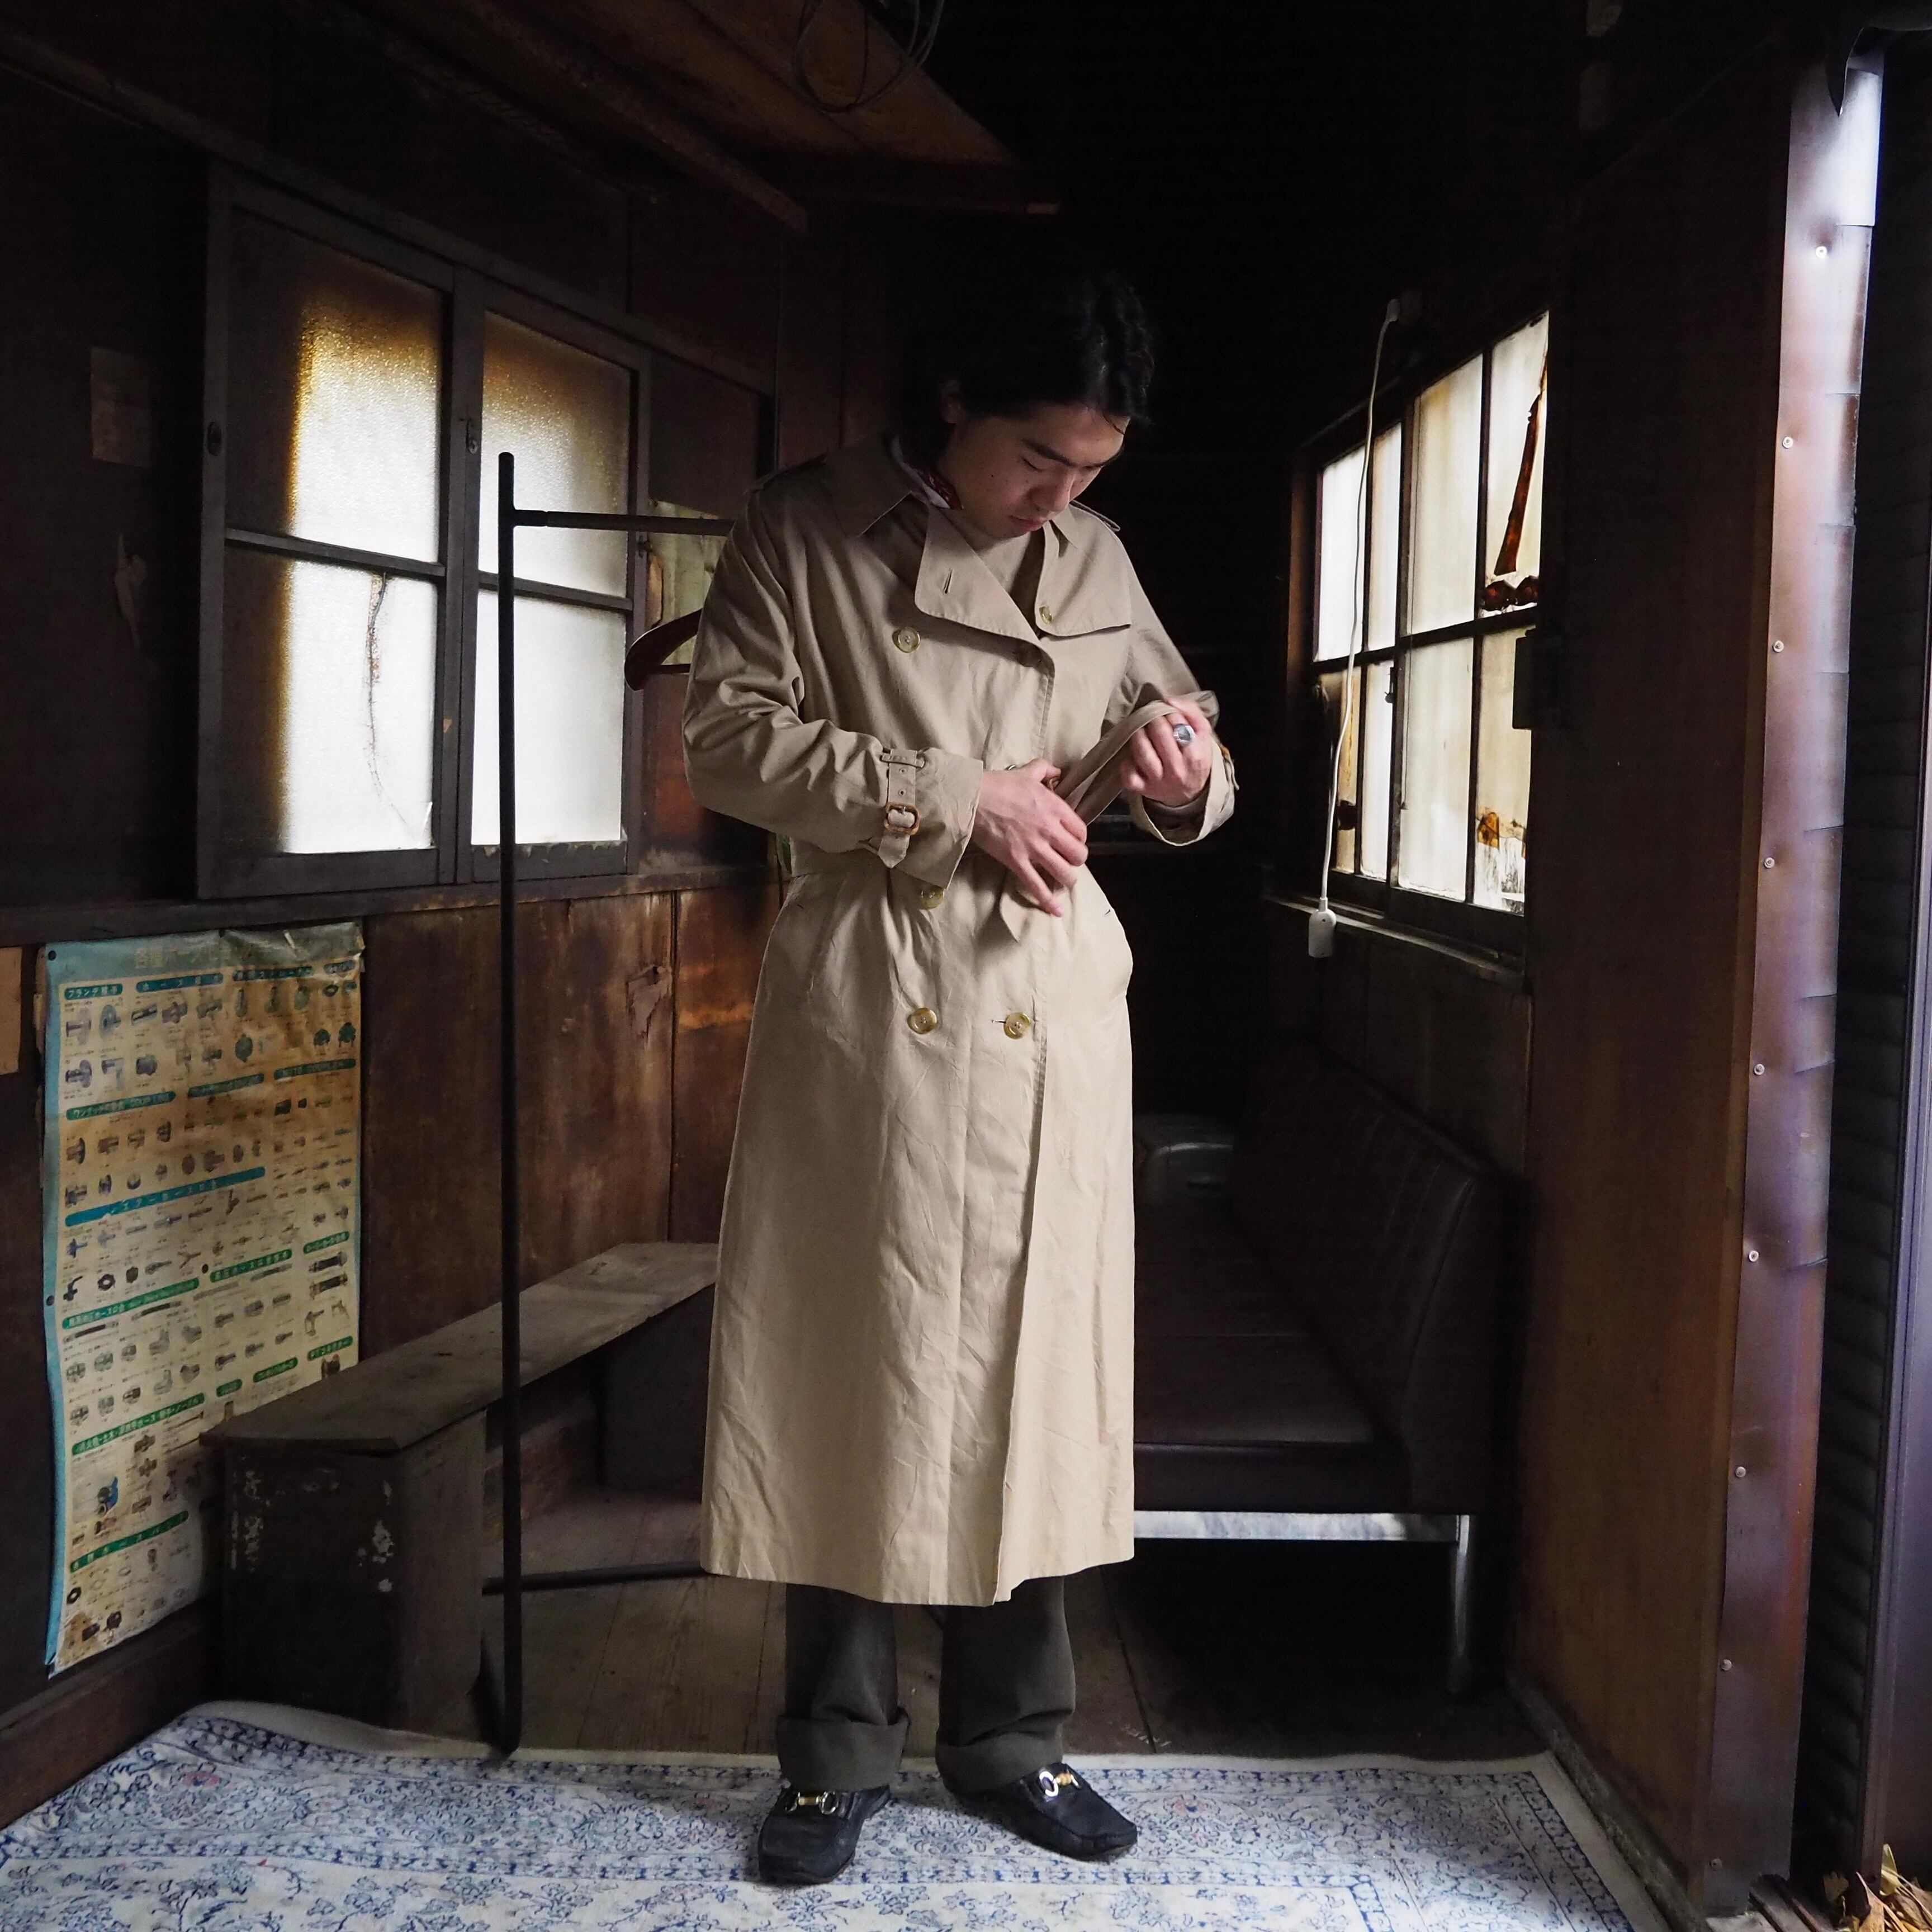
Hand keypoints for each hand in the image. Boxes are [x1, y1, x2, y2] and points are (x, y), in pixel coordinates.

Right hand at [971, 759, 1088, 914]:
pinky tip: (1057, 911)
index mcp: (1056, 809)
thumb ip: (1046, 770)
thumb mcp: (1028, 772)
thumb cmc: (999, 785)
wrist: (973, 799)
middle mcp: (1050, 830)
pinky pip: (1037, 886)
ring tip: (1064, 880)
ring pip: (1064, 873)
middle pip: (1078, 855)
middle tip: (1068, 860)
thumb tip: (1057, 771)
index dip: (1080, 838)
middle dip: (1076, 860)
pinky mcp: (1017, 862)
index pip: (1082, 831)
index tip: (1072, 840)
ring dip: (1067, 879)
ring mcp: (1034, 848)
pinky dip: (1048, 901)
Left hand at [1117, 697, 1214, 808]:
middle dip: (1153, 720)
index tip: (1168, 714)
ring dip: (1138, 734)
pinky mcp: (1142, 789)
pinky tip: (1133, 755)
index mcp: (1195, 755)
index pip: (1177, 723)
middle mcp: (1176, 769)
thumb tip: (1169, 699)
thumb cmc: (1195, 758)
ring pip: (1142, 751)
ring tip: (1142, 731)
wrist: (1191, 794)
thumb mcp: (1203, 735)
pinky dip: (1127, 762)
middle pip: (1158, 733)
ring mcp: (1158, 780)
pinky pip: (1128, 773)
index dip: (1170, 712)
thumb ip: (1192, 712)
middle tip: (1153, 719)